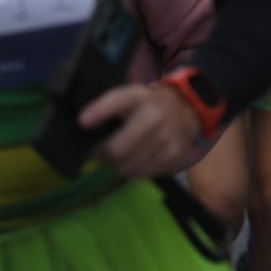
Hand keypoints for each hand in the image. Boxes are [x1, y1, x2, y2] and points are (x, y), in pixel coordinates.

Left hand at [80, 83, 203, 179]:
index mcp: (145, 102)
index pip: (117, 104)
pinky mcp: (174, 158)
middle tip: (104, 149)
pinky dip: (133, 169)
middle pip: (116, 151)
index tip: (83, 122)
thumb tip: (82, 122)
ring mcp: (169, 142)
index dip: (99, 113)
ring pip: (127, 167)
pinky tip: (137, 158)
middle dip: (104, 154)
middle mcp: (159, 121)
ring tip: (122, 153)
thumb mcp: (129, 95)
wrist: (188, 109)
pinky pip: (141, 174)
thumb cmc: (150, 103)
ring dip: (118, 164)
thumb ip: (105, 105)